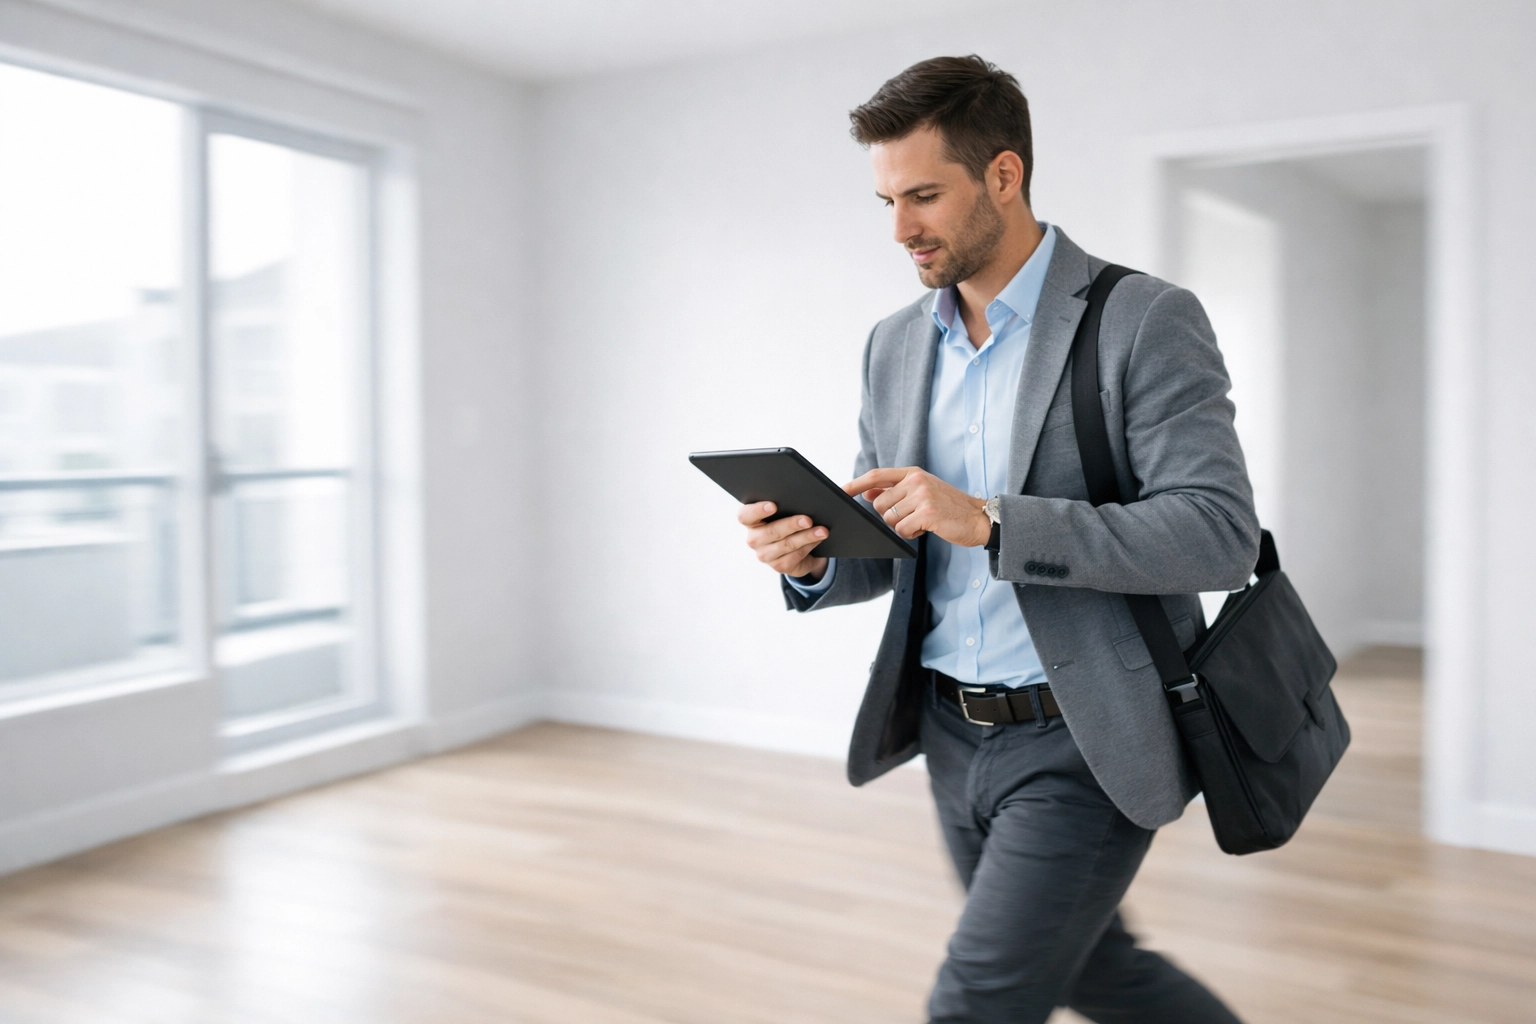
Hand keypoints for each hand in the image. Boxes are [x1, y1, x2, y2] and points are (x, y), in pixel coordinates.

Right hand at [739, 501, 829, 579]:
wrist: (798, 546)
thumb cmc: (790, 518)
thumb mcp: (790, 508)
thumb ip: (798, 498)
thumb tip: (829, 487)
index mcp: (750, 520)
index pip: (745, 515)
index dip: (757, 510)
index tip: (773, 505)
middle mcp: (753, 538)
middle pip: (770, 532)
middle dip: (791, 524)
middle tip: (808, 518)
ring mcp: (765, 555)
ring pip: (786, 545)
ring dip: (806, 536)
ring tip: (823, 530)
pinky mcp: (779, 567)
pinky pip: (795, 557)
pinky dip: (809, 547)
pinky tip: (819, 539)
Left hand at [845, 467, 990, 545]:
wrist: (978, 518)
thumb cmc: (948, 507)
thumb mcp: (921, 492)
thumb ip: (894, 491)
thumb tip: (867, 493)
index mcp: (913, 473)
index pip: (876, 475)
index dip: (856, 484)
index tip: (841, 491)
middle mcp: (916, 481)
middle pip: (879, 504)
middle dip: (889, 516)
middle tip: (911, 517)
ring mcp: (922, 496)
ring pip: (889, 519)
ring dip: (902, 526)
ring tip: (922, 522)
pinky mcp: (927, 513)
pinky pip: (902, 530)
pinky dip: (911, 534)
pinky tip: (926, 529)